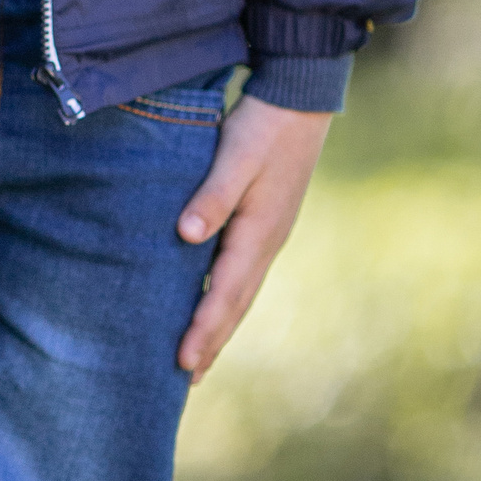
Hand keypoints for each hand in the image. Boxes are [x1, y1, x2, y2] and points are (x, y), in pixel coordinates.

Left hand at [174, 94, 330, 378]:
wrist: (299, 100)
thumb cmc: (262, 128)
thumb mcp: (234, 156)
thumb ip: (211, 196)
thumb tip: (185, 236)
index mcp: (258, 234)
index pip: (224, 294)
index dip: (202, 330)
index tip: (181, 363)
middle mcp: (266, 243)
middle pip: (235, 305)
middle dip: (212, 342)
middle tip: (186, 379)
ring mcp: (268, 235)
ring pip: (240, 292)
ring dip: (219, 324)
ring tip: (199, 355)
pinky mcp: (265, 222)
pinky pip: (241, 272)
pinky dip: (225, 296)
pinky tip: (211, 300)